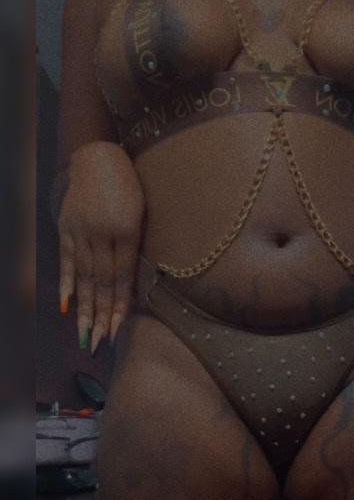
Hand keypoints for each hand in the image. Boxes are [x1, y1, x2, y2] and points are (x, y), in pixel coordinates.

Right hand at [58, 142, 144, 352]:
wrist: (98, 155)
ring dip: (84, 308)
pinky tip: (65, 306)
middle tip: (98, 344)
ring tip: (85, 334)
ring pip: (83, 276)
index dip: (119, 306)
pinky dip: (65, 284)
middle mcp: (102, 232)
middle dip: (100, 316)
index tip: (116, 331)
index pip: (122, 277)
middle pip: (101, 282)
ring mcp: (81, 230)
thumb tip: (130, 285)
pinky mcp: (66, 227)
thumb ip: (136, 246)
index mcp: (127, 230)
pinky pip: (65, 260)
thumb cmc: (129, 186)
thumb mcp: (142, 212)